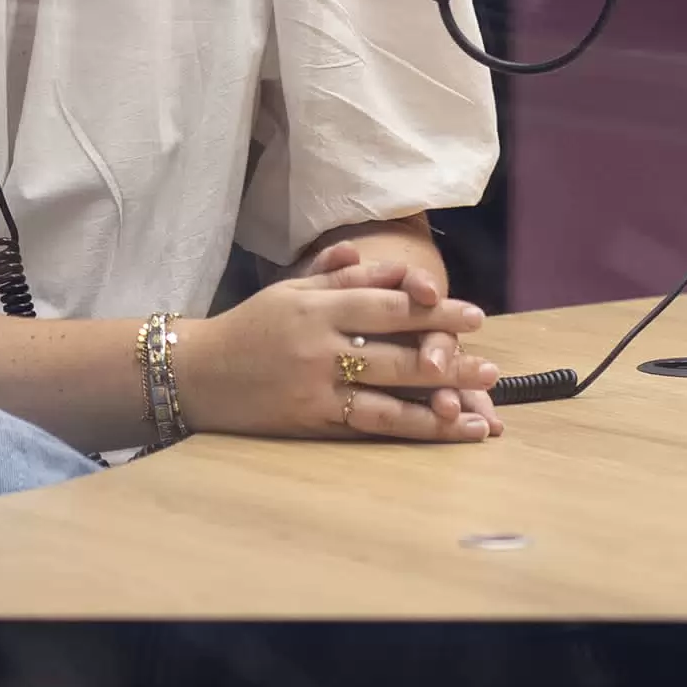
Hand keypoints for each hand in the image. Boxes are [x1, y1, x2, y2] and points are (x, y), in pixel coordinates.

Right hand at [174, 272, 501, 440]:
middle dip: (449, 360)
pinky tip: (440, 434)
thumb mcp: (289, 289)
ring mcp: (315, 388)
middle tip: (490, 367)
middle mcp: (319, 346)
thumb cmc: (250, 327)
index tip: (474, 316)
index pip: (386, 304)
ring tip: (479, 413)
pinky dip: (409, 431)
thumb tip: (379, 252)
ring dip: (438, 406)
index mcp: (317, 305)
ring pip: (387, 397)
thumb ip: (338, 272)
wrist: (196, 375)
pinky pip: (367, 428)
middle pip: (395, 351)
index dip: (433, 309)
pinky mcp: (310, 423)